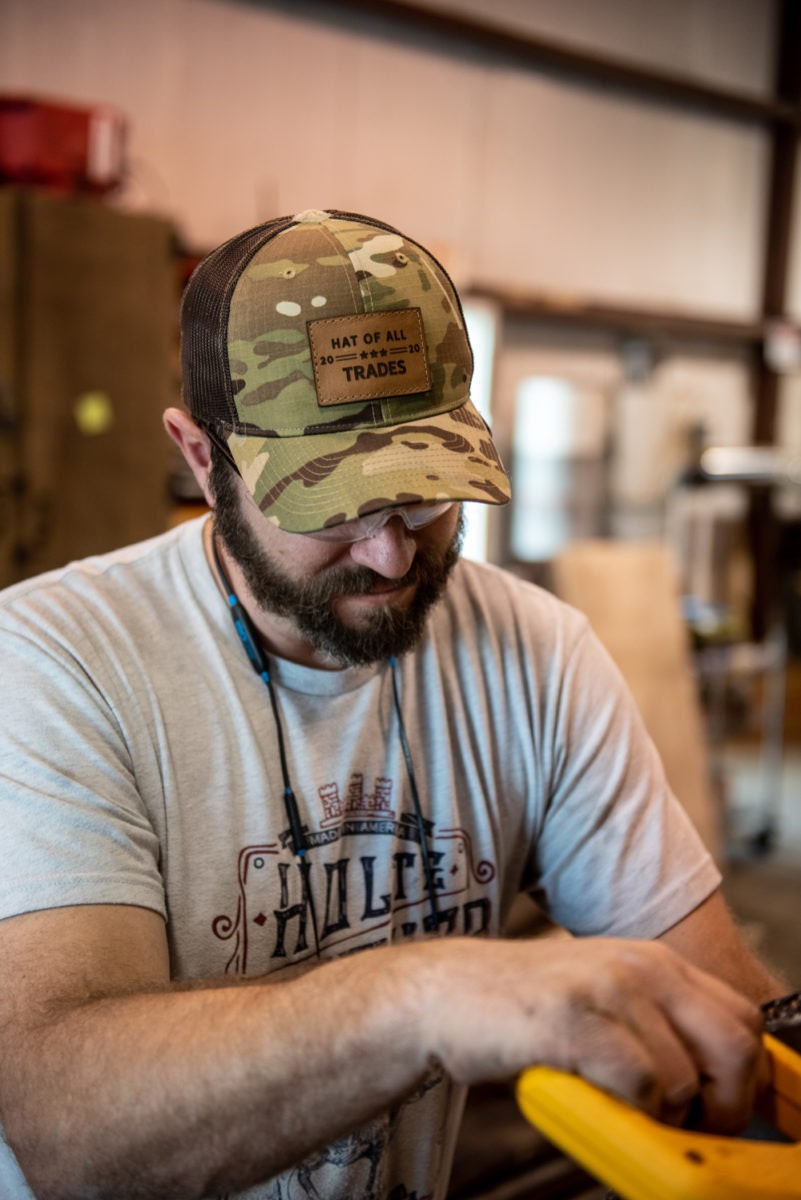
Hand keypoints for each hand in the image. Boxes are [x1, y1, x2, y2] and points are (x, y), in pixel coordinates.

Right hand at [417, 936, 766, 1132]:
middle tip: (688, 1125)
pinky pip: (637, 1084)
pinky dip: (624, 1109)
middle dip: (724, 1102)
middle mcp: (639, 965)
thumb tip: (715, 1083)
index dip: (743, 1076)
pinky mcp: (572, 1020)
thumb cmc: (523, 1006)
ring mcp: (605, 988)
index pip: (743, 1017)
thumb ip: (657, 1022)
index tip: (721, 1108)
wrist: (445, 994)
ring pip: (683, 1077)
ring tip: (622, 1109)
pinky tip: (592, 1096)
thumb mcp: (604, 996)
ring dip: (660, 1113)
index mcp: (653, 960)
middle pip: (735, 1044)